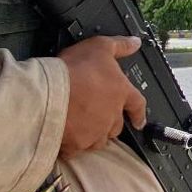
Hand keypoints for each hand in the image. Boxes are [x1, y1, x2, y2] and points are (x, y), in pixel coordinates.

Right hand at [58, 36, 146, 157]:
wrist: (51, 94)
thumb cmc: (75, 70)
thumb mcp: (100, 47)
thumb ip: (119, 46)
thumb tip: (135, 43)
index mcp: (121, 93)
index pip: (138, 105)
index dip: (139, 113)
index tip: (140, 121)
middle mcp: (112, 116)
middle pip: (117, 125)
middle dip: (110, 123)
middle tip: (98, 117)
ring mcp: (95, 132)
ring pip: (99, 139)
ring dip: (94, 134)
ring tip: (82, 127)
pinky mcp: (77, 144)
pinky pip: (77, 149)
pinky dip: (72, 145)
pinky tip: (65, 138)